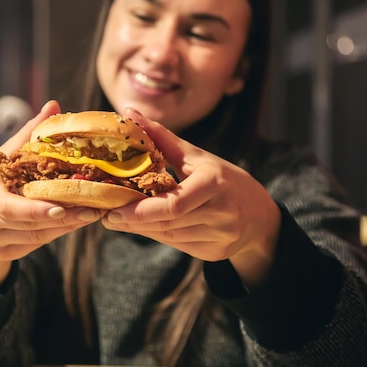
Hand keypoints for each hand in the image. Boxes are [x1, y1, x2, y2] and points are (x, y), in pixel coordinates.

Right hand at [0, 100, 102, 294]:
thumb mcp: (5, 155)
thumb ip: (29, 133)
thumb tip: (53, 105)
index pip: (9, 207)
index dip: (37, 209)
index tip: (63, 206)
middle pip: (28, 224)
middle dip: (62, 218)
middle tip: (92, 209)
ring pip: (36, 237)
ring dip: (65, 226)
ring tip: (91, 213)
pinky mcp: (2, 253)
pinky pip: (35, 246)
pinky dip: (56, 234)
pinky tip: (75, 222)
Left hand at [101, 108, 280, 288]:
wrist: (259, 214)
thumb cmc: (222, 179)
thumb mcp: (196, 157)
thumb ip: (161, 137)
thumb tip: (129, 113)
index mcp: (214, 183)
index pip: (173, 204)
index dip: (140, 211)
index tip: (112, 211)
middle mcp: (221, 212)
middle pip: (167, 223)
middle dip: (134, 221)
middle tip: (107, 216)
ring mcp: (221, 236)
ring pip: (169, 237)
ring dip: (142, 229)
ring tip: (120, 221)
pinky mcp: (216, 253)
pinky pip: (178, 245)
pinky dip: (158, 236)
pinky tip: (145, 227)